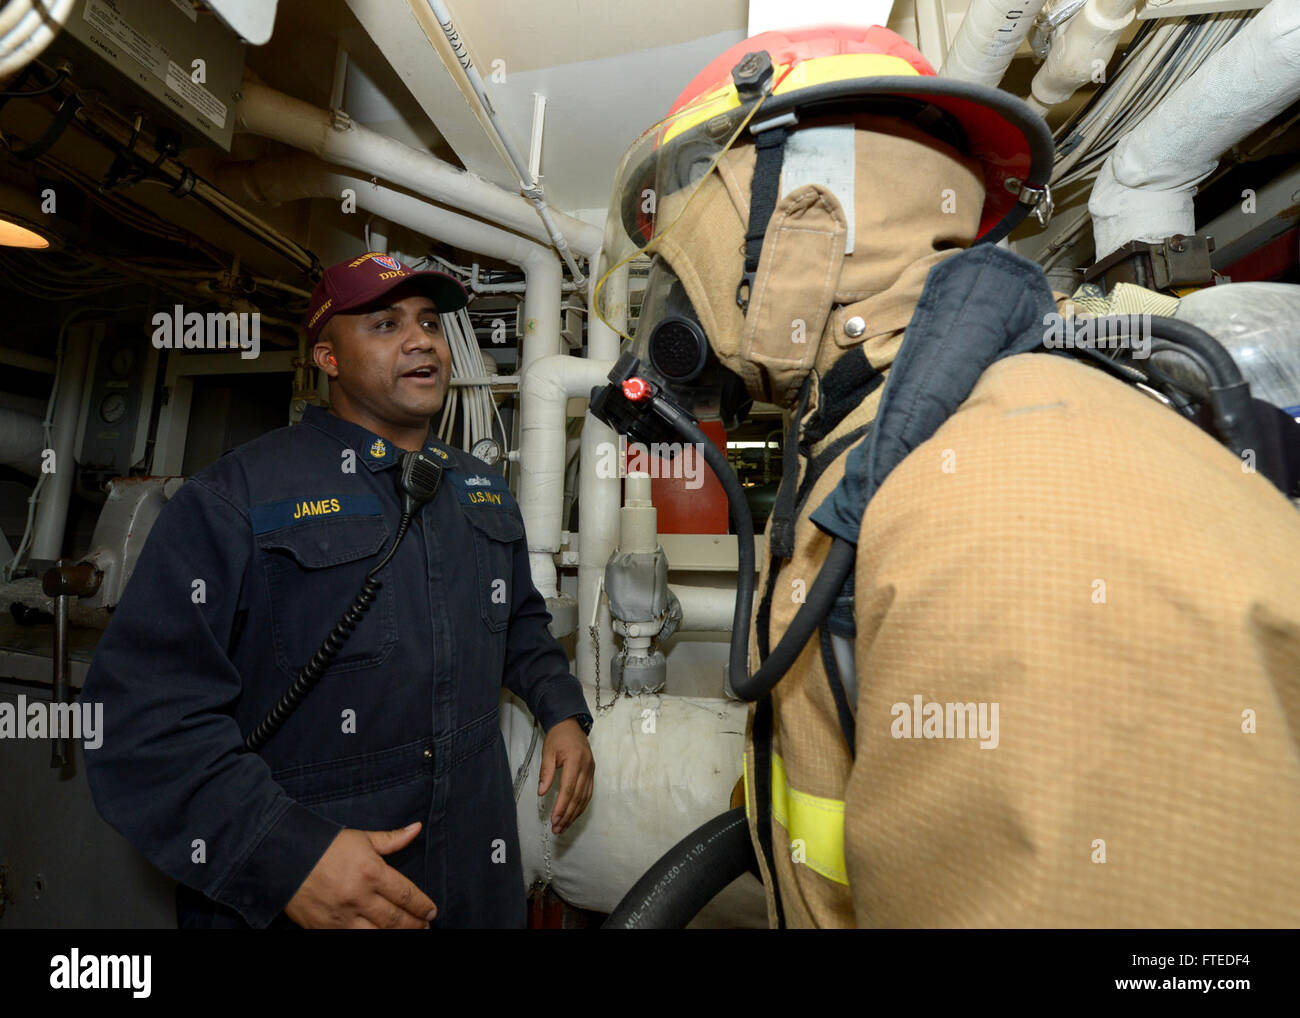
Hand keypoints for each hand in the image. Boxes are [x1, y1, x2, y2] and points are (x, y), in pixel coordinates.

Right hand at [284, 823, 437, 928]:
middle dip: (415, 925)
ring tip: (410, 934)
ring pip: (378, 934)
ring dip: (397, 936)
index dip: (422, 906)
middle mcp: (359, 896)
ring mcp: (342, 916)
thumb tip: (416, 828)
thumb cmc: (326, 846)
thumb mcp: (362, 838)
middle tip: (426, 927)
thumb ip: (392, 839)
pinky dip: (370, 940)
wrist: (285, 858)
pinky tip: (381, 937)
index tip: (432, 911)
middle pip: (395, 919)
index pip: (406, 894)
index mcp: (371, 872)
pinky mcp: (325, 929)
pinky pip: (353, 940)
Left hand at [537, 718, 593, 834]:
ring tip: (563, 826)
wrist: (571, 725)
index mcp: (575, 761)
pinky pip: (588, 793)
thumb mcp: (548, 752)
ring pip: (584, 798)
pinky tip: (574, 815)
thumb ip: (545, 772)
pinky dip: (581, 806)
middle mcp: (586, 768)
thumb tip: (541, 793)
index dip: (561, 806)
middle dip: (567, 815)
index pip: (568, 789)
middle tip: (557, 829)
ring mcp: (591, 771)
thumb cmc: (558, 737)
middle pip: (577, 797)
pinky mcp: (591, 773)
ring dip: (574, 814)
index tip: (554, 819)